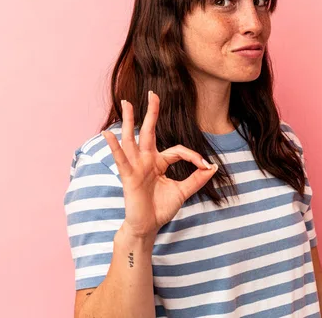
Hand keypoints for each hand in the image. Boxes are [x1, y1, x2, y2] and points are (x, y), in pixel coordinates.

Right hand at [101, 91, 217, 240]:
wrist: (147, 227)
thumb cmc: (161, 209)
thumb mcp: (183, 192)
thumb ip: (197, 179)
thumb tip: (213, 167)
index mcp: (159, 162)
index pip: (177, 150)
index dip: (193, 156)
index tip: (205, 166)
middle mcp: (146, 160)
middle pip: (149, 131)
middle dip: (151, 112)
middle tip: (152, 93)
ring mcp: (136, 166)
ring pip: (132, 139)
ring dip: (129, 120)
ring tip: (127, 102)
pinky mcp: (129, 176)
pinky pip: (121, 159)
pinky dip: (114, 146)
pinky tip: (108, 133)